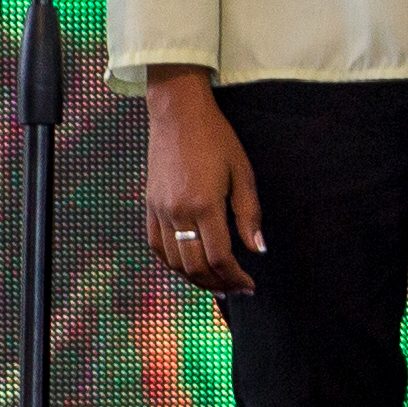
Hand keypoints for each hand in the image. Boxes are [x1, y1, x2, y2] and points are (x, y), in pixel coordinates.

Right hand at [140, 69, 260, 298]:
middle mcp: (177, 213)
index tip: (250, 285)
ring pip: (172, 261)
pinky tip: (188, 267)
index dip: (235, 277)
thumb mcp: (243, 173)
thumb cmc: (217, 139)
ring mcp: (158, 211)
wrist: (177, 115)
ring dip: (194, 278)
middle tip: (235, 290)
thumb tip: (259, 249)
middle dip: (217, 284)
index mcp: (204, 205)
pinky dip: (172, 263)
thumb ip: (249, 214)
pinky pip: (156, 245)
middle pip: (194, 266)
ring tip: (215, 283)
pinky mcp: (148, 206)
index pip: (219, 257)